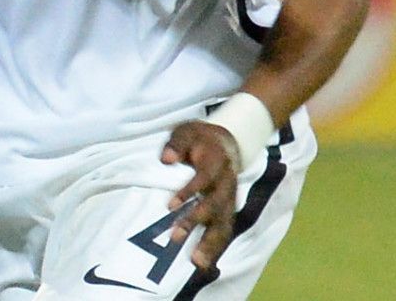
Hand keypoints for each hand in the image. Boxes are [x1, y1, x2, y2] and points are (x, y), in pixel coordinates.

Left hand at [160, 120, 240, 272]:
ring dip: (210, 242)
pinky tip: (204, 264)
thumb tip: (165, 159)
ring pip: (223, 222)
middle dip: (196, 221)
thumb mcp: (187, 131)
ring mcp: (230, 198)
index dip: (189, 191)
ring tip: (196, 261)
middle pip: (214, 204)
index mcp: (217, 162)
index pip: (204, 178)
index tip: (171, 205)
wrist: (228, 141)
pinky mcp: (228, 209)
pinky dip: (216, 247)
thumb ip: (176, 144)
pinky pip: (225, 230)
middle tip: (175, 236)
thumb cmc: (200, 138)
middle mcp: (227, 183)